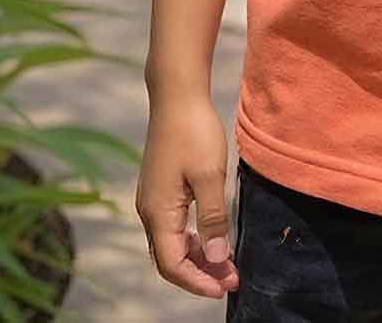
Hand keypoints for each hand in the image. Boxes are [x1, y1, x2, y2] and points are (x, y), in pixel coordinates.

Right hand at [135, 91, 236, 297]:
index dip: (198, 281)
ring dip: (198, 257)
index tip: (226, 287)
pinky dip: (192, 239)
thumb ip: (214, 219)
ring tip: (227, 263)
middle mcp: (149, 210)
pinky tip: (212, 236)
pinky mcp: (160, 188)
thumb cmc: (194, 131)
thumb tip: (218, 259)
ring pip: (171, 243)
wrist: (177, 95)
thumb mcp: (210, 175)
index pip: (173, 264)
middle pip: (170, 259)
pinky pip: (172, 226)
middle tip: (232, 279)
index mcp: (158, 211)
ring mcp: (152, 199)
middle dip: (200, 274)